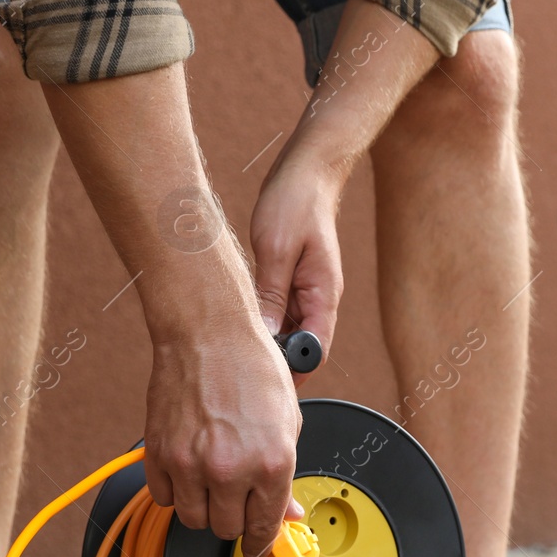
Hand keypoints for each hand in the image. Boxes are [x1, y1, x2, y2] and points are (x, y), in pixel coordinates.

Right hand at [143, 318, 303, 556]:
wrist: (209, 333)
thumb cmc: (251, 366)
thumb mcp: (288, 423)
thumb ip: (285, 474)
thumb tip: (287, 513)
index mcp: (272, 463)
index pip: (265, 528)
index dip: (262, 541)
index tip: (259, 544)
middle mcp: (230, 469)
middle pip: (227, 529)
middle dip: (235, 518)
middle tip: (237, 497)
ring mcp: (190, 464)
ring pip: (193, 519)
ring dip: (204, 508)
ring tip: (212, 481)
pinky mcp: (159, 454)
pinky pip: (164, 497)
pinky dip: (176, 491)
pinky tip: (188, 469)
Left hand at [249, 158, 344, 385]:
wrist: (305, 174)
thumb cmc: (295, 203)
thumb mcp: (277, 248)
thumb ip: (272, 293)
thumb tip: (266, 335)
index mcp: (324, 294)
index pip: (316, 350)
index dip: (294, 371)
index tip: (266, 383)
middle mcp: (318, 299)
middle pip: (300, 347)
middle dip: (275, 362)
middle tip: (239, 372)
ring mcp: (304, 292)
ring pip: (286, 331)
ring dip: (265, 342)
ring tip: (232, 350)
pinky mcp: (289, 282)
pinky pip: (277, 312)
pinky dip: (260, 321)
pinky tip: (237, 322)